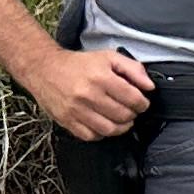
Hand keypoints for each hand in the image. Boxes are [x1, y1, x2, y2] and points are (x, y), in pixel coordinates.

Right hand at [29, 42, 155, 140]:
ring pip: (109, 130)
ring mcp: (76, 110)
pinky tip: (103, 123)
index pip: (133, 99)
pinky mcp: (66, 121)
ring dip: (121, 127)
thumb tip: (149, 87)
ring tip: (120, 119)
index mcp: (101, 78)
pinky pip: (91, 136)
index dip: (143, 103)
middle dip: (133, 115)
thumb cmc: (79, 64)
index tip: (141, 102)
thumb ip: (133, 69)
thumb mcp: (108, 57)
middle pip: (123, 116)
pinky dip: (102, 133)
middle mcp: (88, 95)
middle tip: (130, 110)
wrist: (43, 68)